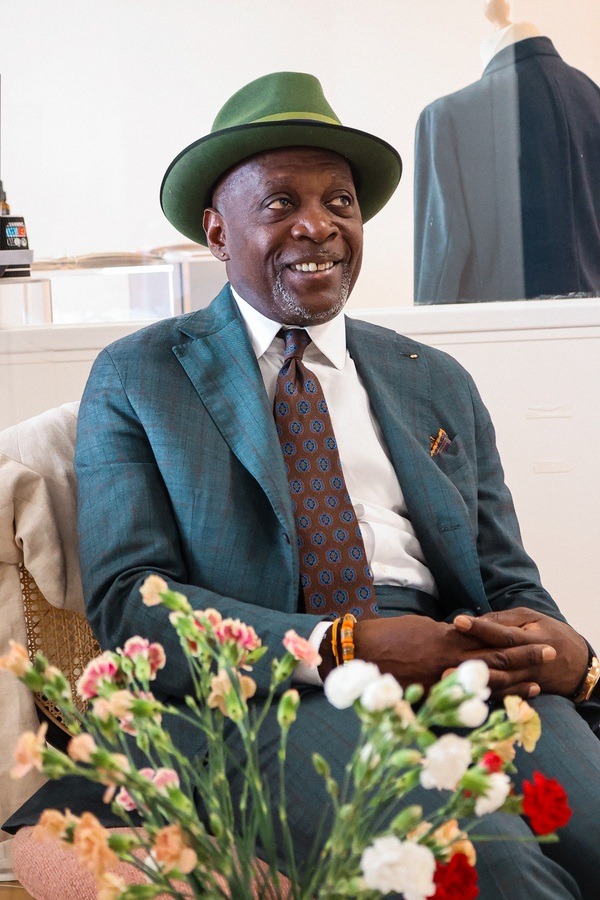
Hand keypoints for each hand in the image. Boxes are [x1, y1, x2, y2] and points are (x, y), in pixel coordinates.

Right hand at [353, 614, 555, 696]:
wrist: (360, 651)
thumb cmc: (389, 634)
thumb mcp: (422, 626)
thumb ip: (446, 635)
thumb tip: (462, 638)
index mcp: (448, 638)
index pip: (490, 640)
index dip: (516, 642)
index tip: (537, 640)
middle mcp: (449, 661)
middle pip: (495, 661)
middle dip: (525, 659)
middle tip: (549, 655)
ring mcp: (441, 682)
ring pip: (484, 685)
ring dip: (513, 685)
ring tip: (537, 685)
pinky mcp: (430, 699)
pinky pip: (463, 703)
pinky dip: (484, 702)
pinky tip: (501, 703)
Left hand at [452, 608, 588, 697]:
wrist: (577, 664)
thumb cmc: (550, 633)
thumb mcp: (533, 618)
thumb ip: (506, 619)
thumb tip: (479, 619)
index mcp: (531, 638)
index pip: (503, 634)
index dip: (481, 628)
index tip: (458, 621)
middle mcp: (528, 663)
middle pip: (497, 660)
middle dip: (470, 658)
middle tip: (442, 655)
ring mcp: (524, 680)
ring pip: (497, 682)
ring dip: (472, 680)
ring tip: (447, 676)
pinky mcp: (520, 692)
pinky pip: (501, 695)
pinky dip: (482, 694)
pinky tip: (463, 693)